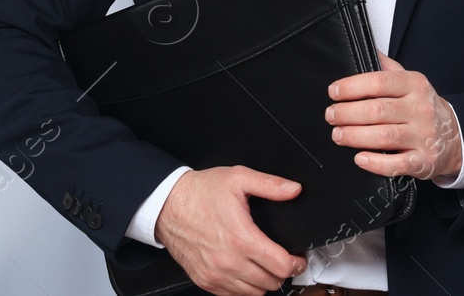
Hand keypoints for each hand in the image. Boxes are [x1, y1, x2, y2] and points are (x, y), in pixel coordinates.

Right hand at [153, 166, 307, 295]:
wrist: (166, 204)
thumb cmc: (198, 193)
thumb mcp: (237, 178)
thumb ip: (269, 185)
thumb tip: (294, 189)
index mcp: (242, 238)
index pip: (282, 266)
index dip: (297, 264)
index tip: (297, 258)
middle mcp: (229, 261)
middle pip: (272, 282)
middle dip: (281, 271)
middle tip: (280, 259)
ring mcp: (216, 274)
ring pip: (255, 293)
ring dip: (263, 281)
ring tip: (262, 265)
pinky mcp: (205, 280)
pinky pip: (234, 295)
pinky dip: (243, 287)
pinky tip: (243, 270)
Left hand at [326, 50, 461, 179]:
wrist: (456, 137)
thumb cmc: (423, 107)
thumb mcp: (410, 81)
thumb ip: (388, 68)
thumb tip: (366, 50)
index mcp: (415, 85)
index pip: (379, 82)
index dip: (352, 87)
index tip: (334, 92)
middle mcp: (420, 110)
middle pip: (377, 110)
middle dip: (347, 113)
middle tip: (330, 115)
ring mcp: (424, 137)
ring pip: (384, 136)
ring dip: (355, 136)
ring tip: (338, 134)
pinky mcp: (424, 162)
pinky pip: (398, 164)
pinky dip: (376, 163)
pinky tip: (360, 159)